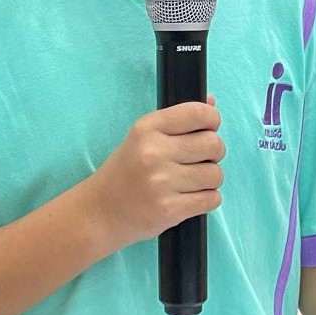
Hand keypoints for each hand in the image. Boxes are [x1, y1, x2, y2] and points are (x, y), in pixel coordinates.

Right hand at [85, 101, 224, 251]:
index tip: (209, 129)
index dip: (212, 120)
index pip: (198, 113)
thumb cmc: (126, 172)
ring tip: (190, 183)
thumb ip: (178, 120)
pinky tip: (189, 199)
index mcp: (147, 128)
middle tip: (198, 161)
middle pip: (213, 144)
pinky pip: (212, 199)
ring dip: (209, 180)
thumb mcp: (143, 137)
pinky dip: (207, 200)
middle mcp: (153, 152)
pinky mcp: (169, 210)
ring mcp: (161, 182)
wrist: (99, 212)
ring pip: (216, 174)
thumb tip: (211, 101)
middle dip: (213, 154)